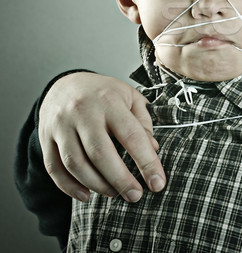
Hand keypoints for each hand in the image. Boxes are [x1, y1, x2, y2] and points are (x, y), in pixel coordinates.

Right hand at [38, 72, 165, 202]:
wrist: (66, 83)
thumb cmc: (105, 93)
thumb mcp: (130, 97)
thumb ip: (143, 122)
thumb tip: (153, 150)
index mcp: (110, 101)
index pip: (132, 135)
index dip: (147, 162)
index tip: (157, 183)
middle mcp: (83, 112)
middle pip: (100, 152)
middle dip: (120, 179)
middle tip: (135, 196)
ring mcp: (61, 125)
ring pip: (75, 163)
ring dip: (97, 185)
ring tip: (114, 194)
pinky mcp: (46, 138)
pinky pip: (54, 168)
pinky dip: (69, 187)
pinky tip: (86, 195)